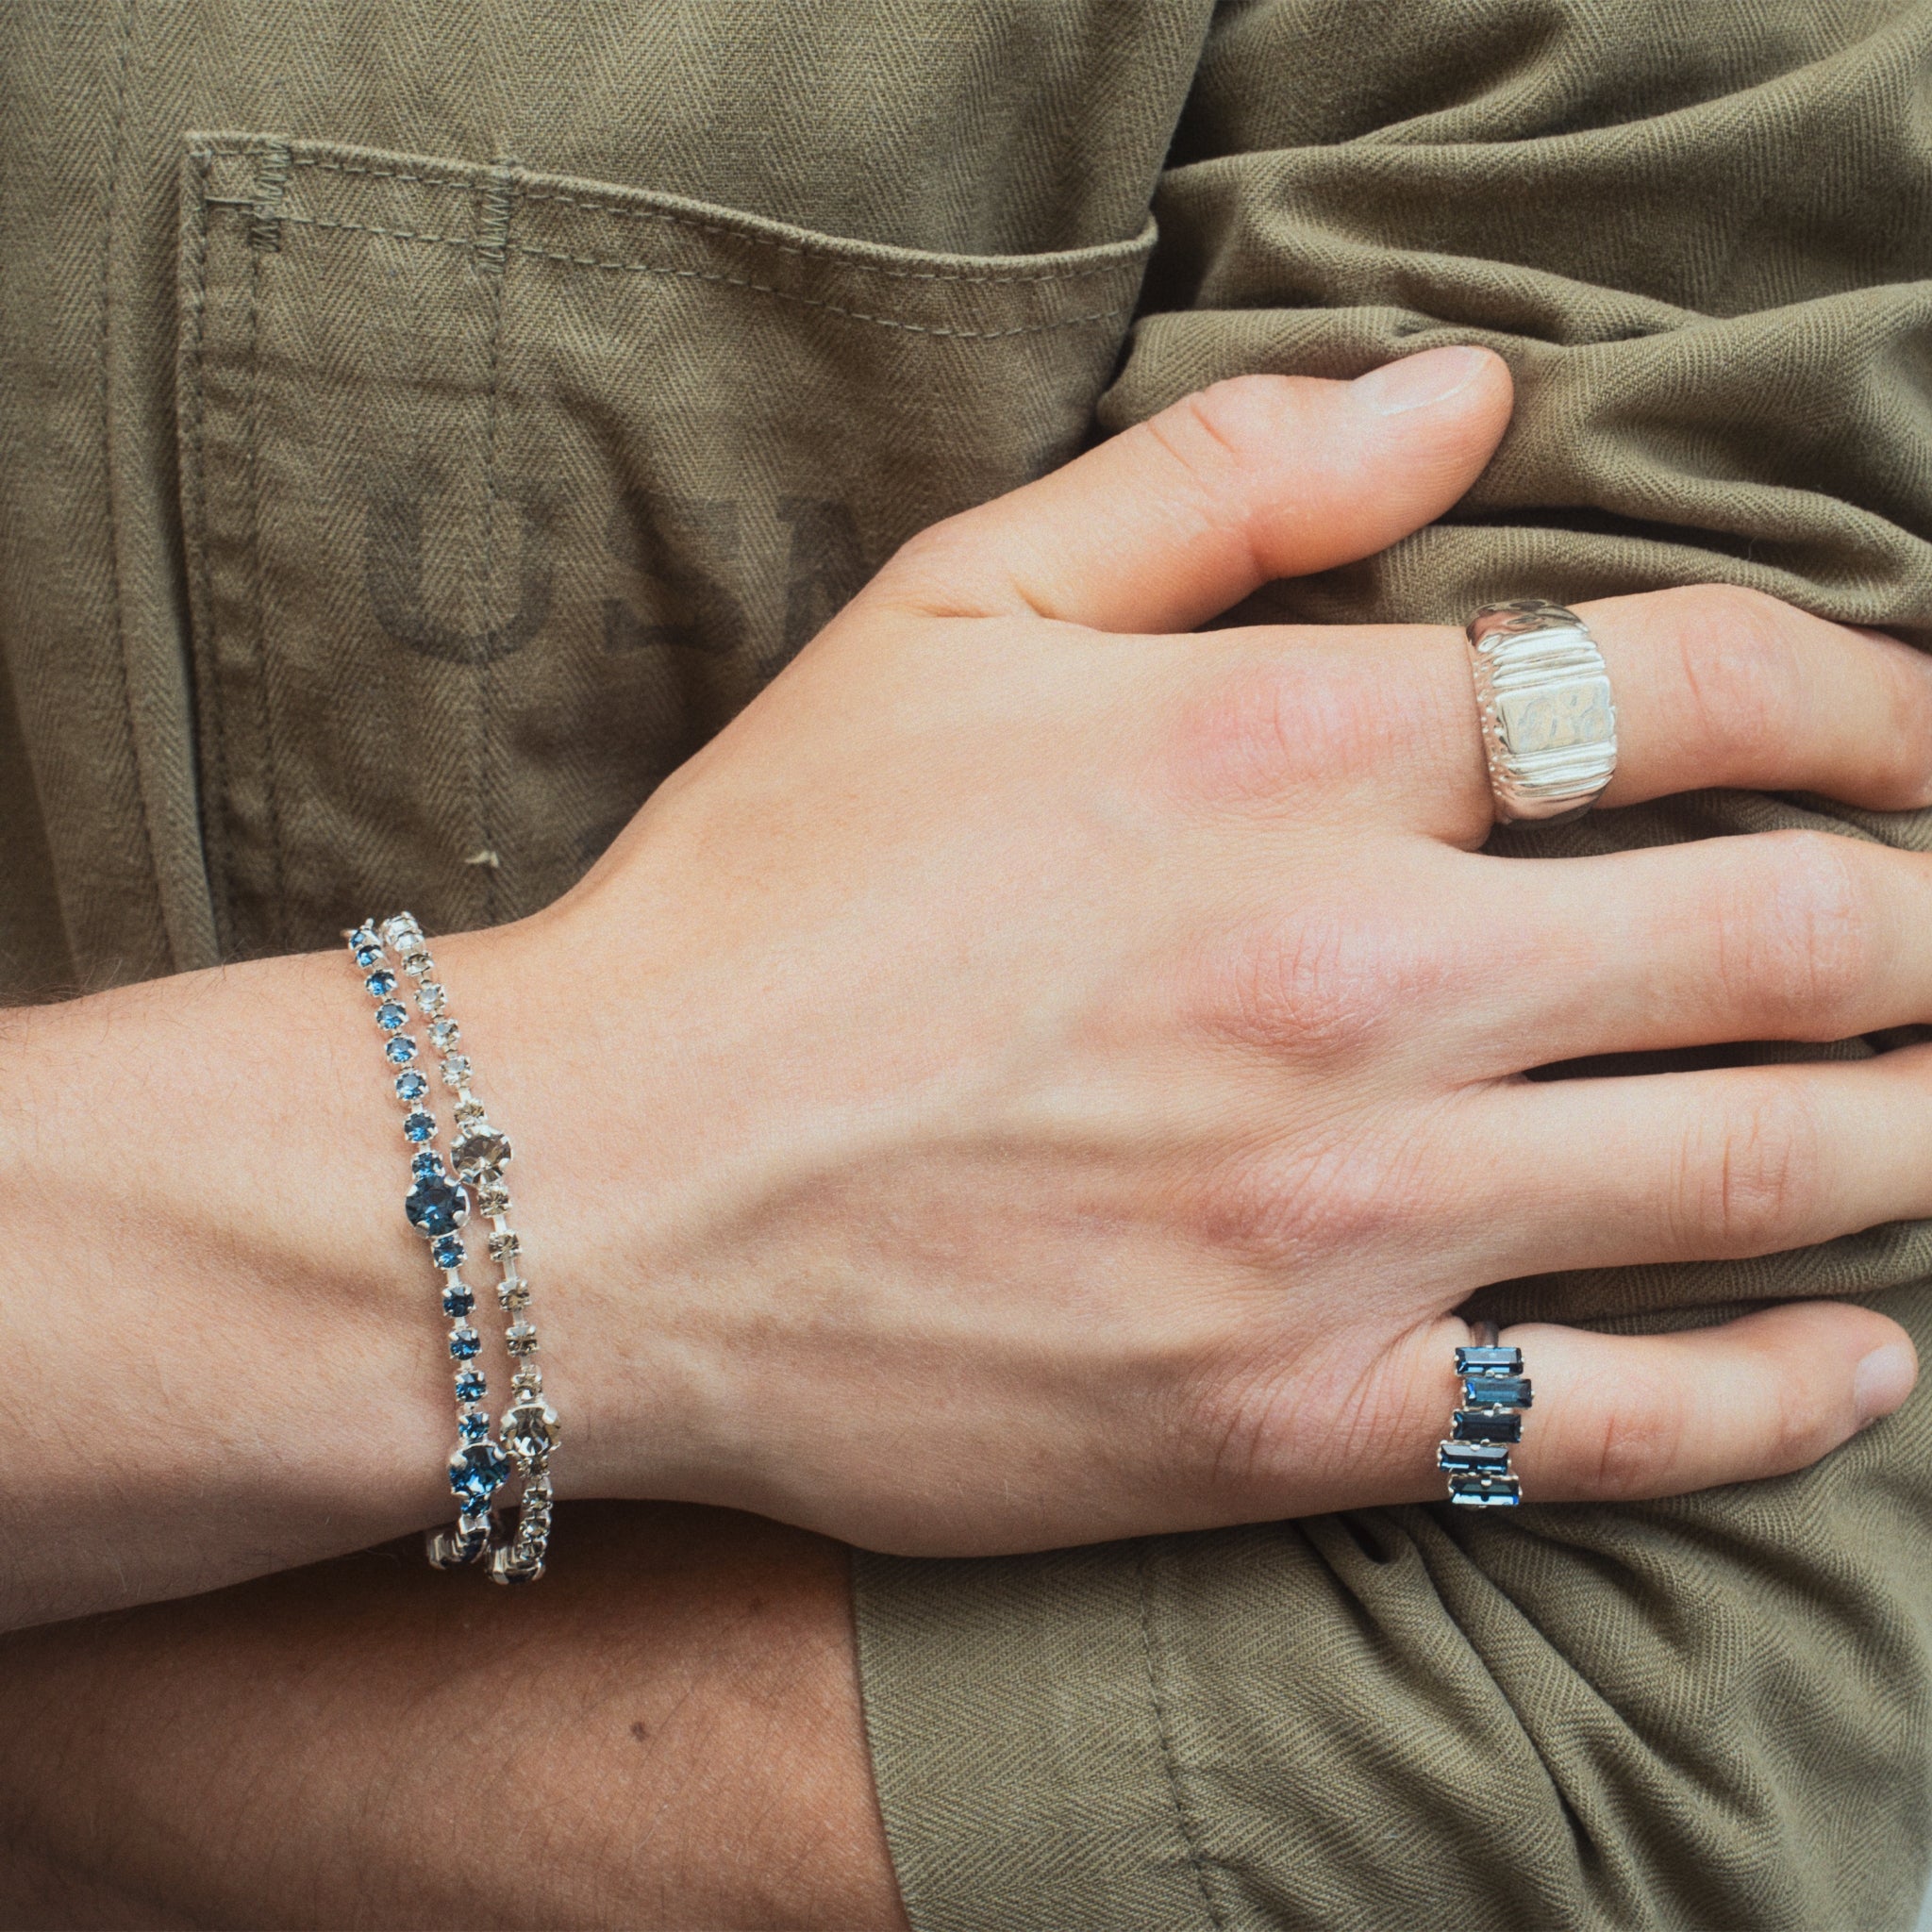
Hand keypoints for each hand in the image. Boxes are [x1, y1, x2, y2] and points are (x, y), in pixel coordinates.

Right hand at [462, 346, 1926, 1552]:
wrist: (592, 1190)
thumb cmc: (761, 895)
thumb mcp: (949, 613)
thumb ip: (1221, 485)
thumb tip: (1463, 389)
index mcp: (1284, 755)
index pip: (1697, 691)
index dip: (1876, 702)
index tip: (1929, 737)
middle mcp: (1356, 982)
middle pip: (1790, 934)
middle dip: (1926, 921)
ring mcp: (1336, 1221)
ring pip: (1754, 1171)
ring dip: (1912, 1128)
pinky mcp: (1284, 1415)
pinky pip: (1614, 1422)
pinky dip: (1780, 1396)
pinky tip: (1863, 1361)